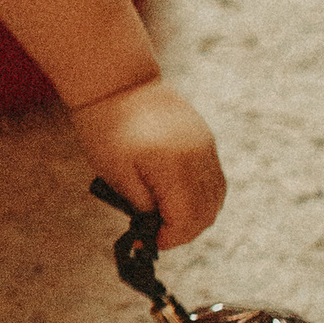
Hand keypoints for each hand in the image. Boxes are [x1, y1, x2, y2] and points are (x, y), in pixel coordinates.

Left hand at [71, 75, 225, 250]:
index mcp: (175, 167)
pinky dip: (202, 196)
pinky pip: (214, 179)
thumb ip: (141, 205)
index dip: (171, 238)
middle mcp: (199, 158)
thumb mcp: (116, 174)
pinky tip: (178, 198)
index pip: (187, 219)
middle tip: (156, 234)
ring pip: (216, 198)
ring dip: (196, 215)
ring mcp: (207, 147)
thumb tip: (155, 229)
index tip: (149, 241)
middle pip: (208, 212)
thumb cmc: (107, 128)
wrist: (118, 81)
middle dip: (184, 231)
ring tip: (165, 218)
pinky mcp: (206, 140)